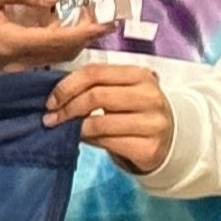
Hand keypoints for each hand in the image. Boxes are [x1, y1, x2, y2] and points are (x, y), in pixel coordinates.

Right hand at [0, 0, 112, 69]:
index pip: (57, 40)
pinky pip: (50, 54)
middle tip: (97, 11)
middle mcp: (18, 60)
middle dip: (85, 32)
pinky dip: (63, 39)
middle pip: (64, 51)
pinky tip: (60, 21)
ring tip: (81, 12)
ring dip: (76, 36)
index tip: (106, 22)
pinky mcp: (21, 65)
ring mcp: (19, 66)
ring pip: (60, 55)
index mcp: (11, 41)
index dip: (84, 31)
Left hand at [45, 61, 172, 175]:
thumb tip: (56, 96)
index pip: (95, 72)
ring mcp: (153, 123)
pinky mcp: (149, 148)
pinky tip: (83, 139)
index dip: (67, 86)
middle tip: (51, 118)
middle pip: (96, 96)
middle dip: (67, 108)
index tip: (50, 100)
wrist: (170, 139)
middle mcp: (150, 97)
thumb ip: (96, 86)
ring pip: (100, 123)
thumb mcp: (122, 90)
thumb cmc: (136, 110)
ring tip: (64, 129)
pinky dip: (89, 141)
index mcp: (140, 75)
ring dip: (75, 127)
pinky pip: (108, 143)